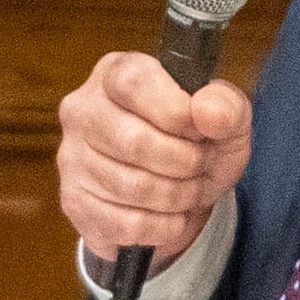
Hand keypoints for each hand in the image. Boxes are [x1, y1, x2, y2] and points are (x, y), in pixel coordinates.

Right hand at [58, 48, 252, 266]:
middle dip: (186, 162)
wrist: (177, 196)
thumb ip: (227, 106)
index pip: (135, 84)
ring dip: (178, 196)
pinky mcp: (75, 202)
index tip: (200, 131)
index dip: (177, 113)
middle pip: (135, 141)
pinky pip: (128, 223)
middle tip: (201, 165)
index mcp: (115, 73)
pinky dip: (164, 226)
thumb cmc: (194, 144)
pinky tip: (170, 215)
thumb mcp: (225, 120)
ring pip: (133, 187)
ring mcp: (72, 157)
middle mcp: (83, 110)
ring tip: (188, 189)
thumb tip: (210, 113)